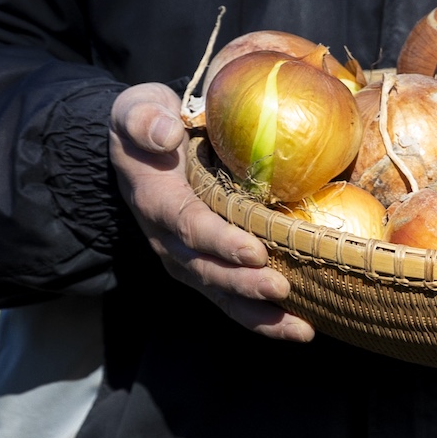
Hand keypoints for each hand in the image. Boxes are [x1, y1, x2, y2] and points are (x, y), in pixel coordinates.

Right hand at [108, 82, 313, 342]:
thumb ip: (145, 119)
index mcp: (156, 199)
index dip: (219, 242)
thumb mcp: (137, 108)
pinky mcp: (203, 265)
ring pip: (219, 293)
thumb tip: (166, 134)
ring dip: (257, 314)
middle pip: (205, 270)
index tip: (254, 251)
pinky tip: (298, 329)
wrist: (137, 145)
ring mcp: (185, 257)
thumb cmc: (147, 121)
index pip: (188, 225)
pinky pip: (229, 297)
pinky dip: (260, 318)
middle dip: (243, 284)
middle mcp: (167, 238)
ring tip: (299, 329)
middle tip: (282, 290)